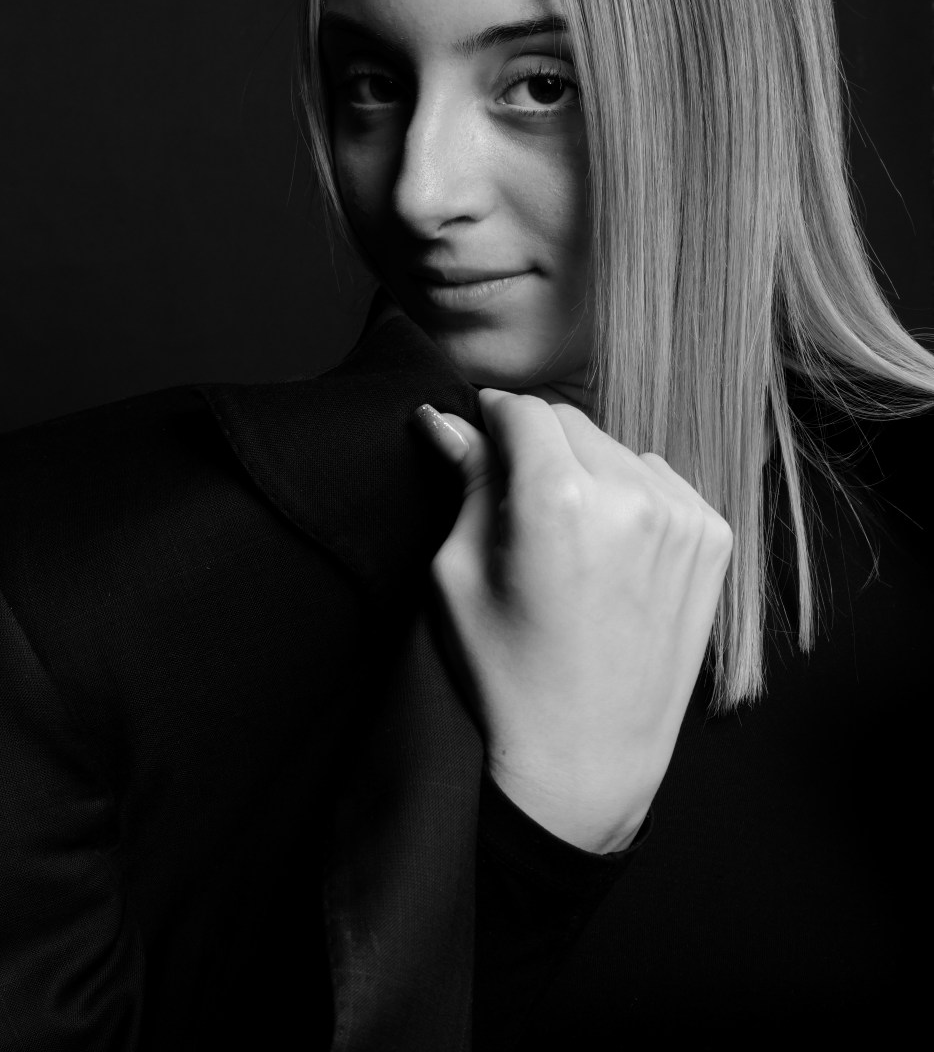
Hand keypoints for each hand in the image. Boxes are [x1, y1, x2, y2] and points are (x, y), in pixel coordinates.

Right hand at [415, 391, 732, 853]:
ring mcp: (682, 518)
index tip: (480, 436)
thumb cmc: (508, 675)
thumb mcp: (458, 575)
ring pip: (617, 449)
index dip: (493, 417)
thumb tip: (445, 420)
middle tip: (516, 499)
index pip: (523, 409)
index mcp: (558, 500)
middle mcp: (630, 497)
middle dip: (537, 444)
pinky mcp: (713, 539)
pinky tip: (610, 549)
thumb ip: (465, 483)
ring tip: (568, 535)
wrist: (588, 758)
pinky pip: (660, 481)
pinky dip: (632, 496)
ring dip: (587, 469)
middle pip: (571, 421)